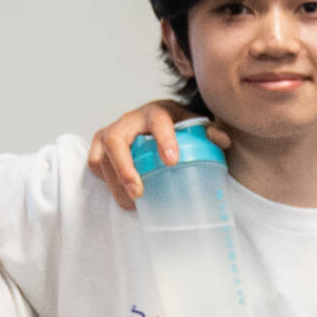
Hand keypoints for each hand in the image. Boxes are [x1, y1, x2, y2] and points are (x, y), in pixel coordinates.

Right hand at [84, 100, 223, 209]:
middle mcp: (129, 120)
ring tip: (133, 203)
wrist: (157, 123)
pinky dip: (106, 180)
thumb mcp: (196, 127)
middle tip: (138, 192)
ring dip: (115, 182)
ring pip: (103, 156)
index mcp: (156, 113)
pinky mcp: (100, 146)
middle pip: (115, 139)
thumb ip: (212, 133)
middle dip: (124, 167)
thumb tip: (221, 140)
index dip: (163, 139)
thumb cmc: (178, 128)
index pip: (158, 121)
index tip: (172, 161)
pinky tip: (122, 193)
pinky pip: (95, 163)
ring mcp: (111, 132)